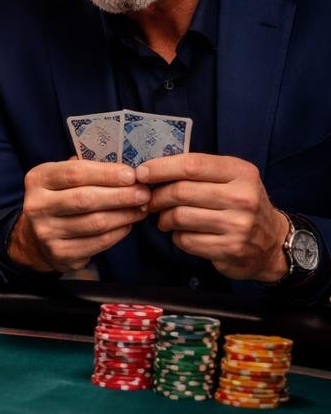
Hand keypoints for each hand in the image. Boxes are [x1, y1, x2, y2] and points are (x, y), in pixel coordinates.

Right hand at [7, 159, 150, 273]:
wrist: (35, 238)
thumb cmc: (58, 199)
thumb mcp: (61, 179)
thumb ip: (86, 171)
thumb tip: (127, 172)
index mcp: (38, 180)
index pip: (75, 173)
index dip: (106, 174)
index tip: (131, 175)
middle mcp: (36, 206)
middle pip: (86, 199)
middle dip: (121, 196)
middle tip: (144, 193)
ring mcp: (46, 232)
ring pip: (95, 223)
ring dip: (125, 215)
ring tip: (142, 208)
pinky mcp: (60, 253)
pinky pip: (98, 242)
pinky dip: (119, 232)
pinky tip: (128, 224)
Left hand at [138, 153, 287, 281]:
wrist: (272, 243)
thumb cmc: (240, 205)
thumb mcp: (231, 179)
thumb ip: (199, 172)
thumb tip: (150, 170)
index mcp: (241, 172)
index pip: (192, 165)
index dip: (161, 168)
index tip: (141, 173)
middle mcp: (243, 197)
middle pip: (181, 192)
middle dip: (157, 196)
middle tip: (150, 200)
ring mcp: (238, 225)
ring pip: (179, 217)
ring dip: (163, 218)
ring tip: (165, 219)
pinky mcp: (229, 248)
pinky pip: (185, 240)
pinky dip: (176, 237)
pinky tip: (183, 234)